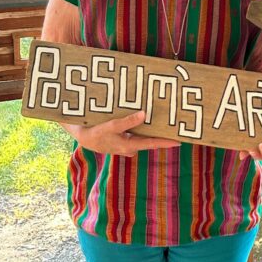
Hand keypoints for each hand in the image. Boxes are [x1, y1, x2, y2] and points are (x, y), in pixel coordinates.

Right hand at [62, 111, 179, 156]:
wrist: (80, 137)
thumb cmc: (94, 132)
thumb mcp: (110, 126)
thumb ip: (127, 121)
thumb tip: (144, 114)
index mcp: (130, 145)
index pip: (153, 144)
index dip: (167, 142)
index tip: (181, 141)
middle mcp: (131, 147)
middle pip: (150, 140)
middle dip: (162, 134)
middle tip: (176, 126)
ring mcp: (126, 143)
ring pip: (143, 136)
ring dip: (152, 129)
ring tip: (164, 118)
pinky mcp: (121, 138)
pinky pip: (135, 132)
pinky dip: (141, 126)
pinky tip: (145, 117)